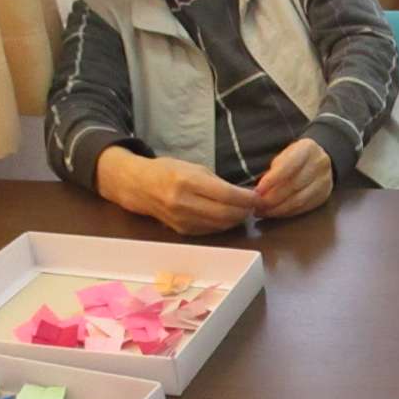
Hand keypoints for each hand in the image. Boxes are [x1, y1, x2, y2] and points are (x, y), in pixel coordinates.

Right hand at [96, 146, 257, 234]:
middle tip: (255, 206)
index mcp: (188, 182)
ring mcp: (182, 220)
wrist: (139, 186)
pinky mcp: (182, 231)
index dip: (247, 198)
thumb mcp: (194, 168)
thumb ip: (218, 183)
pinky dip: (223, 225)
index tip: (258, 197)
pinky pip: (211, 230)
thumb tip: (245, 195)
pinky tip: (229, 217)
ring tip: (244, 211)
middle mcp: (184, 203)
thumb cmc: (169, 171)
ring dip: (236, 220)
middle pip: (226, 213)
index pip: (227, 195)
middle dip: (245, 211)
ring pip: (220, 225)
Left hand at [254, 139, 333, 217]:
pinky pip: (303, 208)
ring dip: (278, 208)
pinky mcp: (323, 195)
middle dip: (272, 198)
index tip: (257, 190)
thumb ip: (273, 168)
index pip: (288, 166)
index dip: (271, 180)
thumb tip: (257, 190)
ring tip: (262, 211)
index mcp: (307, 148)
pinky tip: (274, 212)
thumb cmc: (293, 155)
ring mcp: (324, 181)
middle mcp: (319, 164)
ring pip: (299, 200)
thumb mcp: (283, 153)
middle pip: (294, 185)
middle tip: (256, 204)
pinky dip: (286, 212)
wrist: (318, 158)